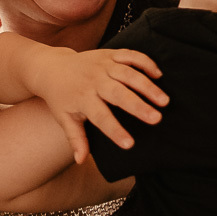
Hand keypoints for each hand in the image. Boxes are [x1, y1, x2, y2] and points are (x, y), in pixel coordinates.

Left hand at [39, 48, 166, 162]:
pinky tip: (159, 75)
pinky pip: (130, 55)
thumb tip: (81, 161)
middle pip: (118, 93)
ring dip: (147, 86)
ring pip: (128, 74)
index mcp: (82, 98)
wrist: (52, 68)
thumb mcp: (64, 118)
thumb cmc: (61, 97)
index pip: (101, 118)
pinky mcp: (109, 54)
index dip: (115, 131)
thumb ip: (75, 139)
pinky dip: (145, 62)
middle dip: (138, 106)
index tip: (130, 145)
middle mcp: (93, 81)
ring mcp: (102, 65)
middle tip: (157, 118)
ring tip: (164, 100)